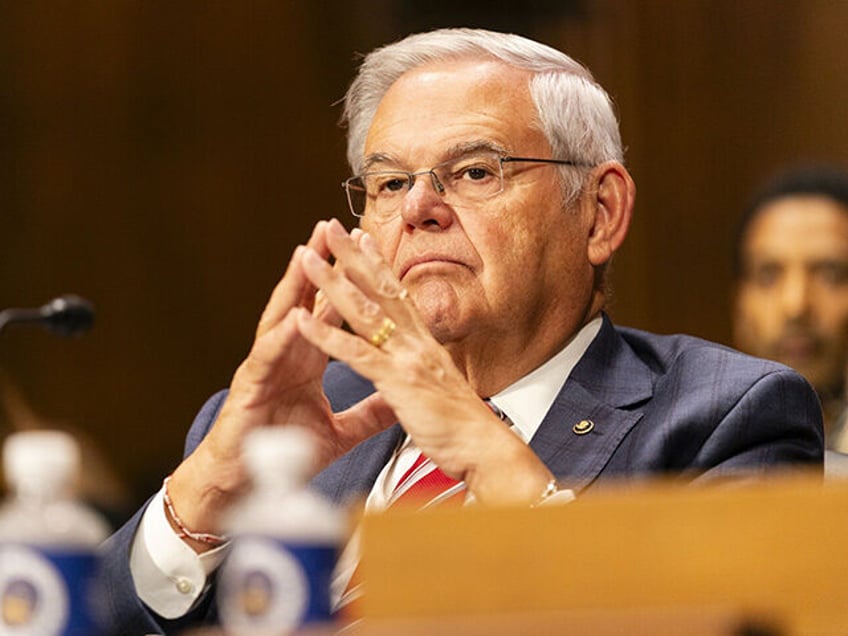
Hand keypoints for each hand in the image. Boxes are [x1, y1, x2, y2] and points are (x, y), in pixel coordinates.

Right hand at [167, 221, 394, 548]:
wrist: (244, 485)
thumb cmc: (284, 452)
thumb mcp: (340, 432)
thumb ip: (369, 412)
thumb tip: (399, 398)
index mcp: (308, 359)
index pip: (331, 312)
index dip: (349, 283)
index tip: (367, 252)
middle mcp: (287, 353)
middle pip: (305, 302)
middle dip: (320, 265)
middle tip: (334, 228)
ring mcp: (266, 365)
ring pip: (282, 317)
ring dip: (295, 285)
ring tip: (306, 253)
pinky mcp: (250, 387)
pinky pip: (268, 356)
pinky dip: (281, 336)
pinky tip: (294, 317)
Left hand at [296, 218, 553, 505]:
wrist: (487, 449)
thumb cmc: (466, 427)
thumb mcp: (442, 389)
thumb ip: (425, 371)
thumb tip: (419, 367)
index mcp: (425, 344)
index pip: (399, 294)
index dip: (379, 264)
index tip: (362, 238)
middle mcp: (416, 342)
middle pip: (380, 289)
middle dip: (352, 256)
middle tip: (330, 227)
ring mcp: (407, 358)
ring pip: (363, 311)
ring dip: (331, 282)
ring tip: (307, 258)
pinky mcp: (397, 381)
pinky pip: (355, 353)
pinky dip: (326, 335)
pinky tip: (302, 319)